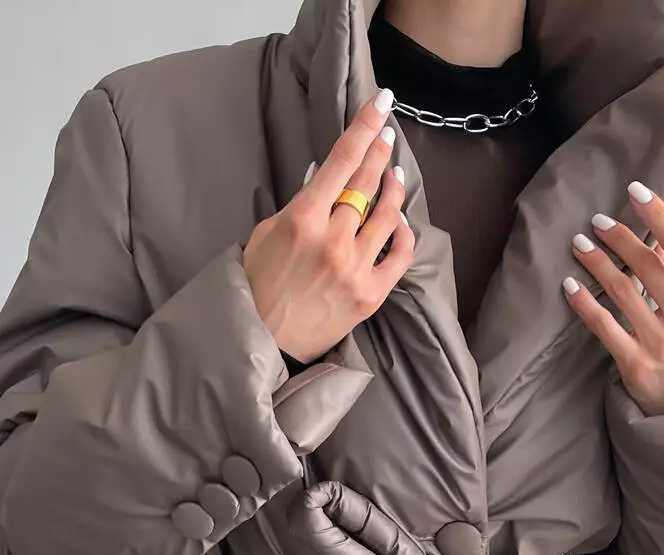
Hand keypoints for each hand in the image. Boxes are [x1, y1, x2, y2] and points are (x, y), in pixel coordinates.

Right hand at [242, 89, 415, 365]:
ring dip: (394, 188)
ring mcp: (355, 268)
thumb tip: (323, 177)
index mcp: (302, 219)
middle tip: (386, 136)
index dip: (364, 127)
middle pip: (367, 182)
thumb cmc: (257, 286)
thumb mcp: (265, 235)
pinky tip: (401, 221)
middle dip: (379, 152)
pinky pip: (400, 255)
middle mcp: (333, 240)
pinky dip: (405, 234)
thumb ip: (298, 205)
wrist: (263, 341)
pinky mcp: (371, 295)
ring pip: (388, 214)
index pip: (342, 161)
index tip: (381, 103)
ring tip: (393, 175)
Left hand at [562, 182, 663, 416]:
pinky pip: (604, 327)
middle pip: (648, 266)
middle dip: (619, 238)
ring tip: (580, 245)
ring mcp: (663, 345)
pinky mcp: (636, 366)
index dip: (657, 214)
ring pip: (623, 293)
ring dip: (598, 264)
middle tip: (597, 222)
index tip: (635, 191)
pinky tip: (570, 286)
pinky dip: (584, 303)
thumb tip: (654, 239)